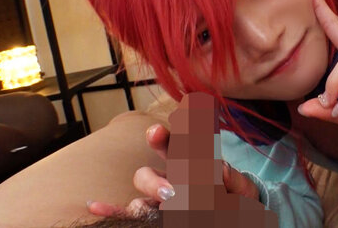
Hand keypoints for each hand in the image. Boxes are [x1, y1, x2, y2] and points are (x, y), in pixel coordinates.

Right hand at [87, 124, 258, 217]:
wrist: (235, 213)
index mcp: (195, 159)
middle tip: (173, 188)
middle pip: (156, 160)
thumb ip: (233, 180)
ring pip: (143, 182)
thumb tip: (220, 169)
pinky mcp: (155, 211)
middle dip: (158, 163)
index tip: (169, 125)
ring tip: (162, 200)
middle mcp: (174, 172)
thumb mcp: (242, 190)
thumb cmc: (238, 198)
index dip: (175, 132)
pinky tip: (95, 205)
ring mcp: (162, 192)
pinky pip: (131, 210)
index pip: (182, 141)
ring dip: (149, 188)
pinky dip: (113, 208)